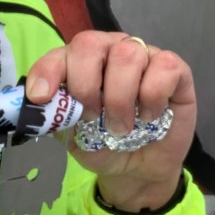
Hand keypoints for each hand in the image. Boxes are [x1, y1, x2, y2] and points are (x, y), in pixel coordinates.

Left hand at [25, 31, 195, 212]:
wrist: (139, 170)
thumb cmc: (103, 145)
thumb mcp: (72, 136)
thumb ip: (56, 115)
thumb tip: (39, 103)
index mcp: (80, 63)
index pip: (60, 54)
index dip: (48, 71)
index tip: (41, 96)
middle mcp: (110, 51)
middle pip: (90, 44)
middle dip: (85, 86)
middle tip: (92, 117)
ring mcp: (144, 55)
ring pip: (128, 55)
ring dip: (120, 99)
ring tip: (122, 127)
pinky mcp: (175, 68)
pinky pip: (164, 68)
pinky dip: (153, 99)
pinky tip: (150, 116)